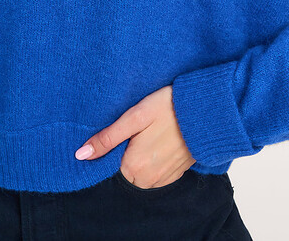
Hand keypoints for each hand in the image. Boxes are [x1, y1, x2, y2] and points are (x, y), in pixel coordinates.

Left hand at [74, 85, 195, 187]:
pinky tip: (160, 142)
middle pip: (125, 174)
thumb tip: (81, 155)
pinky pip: (157, 175)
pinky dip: (155, 162)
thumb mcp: (136, 116)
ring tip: (148, 136)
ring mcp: (164, 178)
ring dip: (140, 161)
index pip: (109, 170)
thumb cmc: (170, 108)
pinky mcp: (177, 173)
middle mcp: (148, 179)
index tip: (116, 137)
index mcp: (134, 167)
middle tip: (134, 132)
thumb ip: (108, 137)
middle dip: (125, 157)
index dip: (109, 153)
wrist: (207, 110)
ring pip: (141, 176)